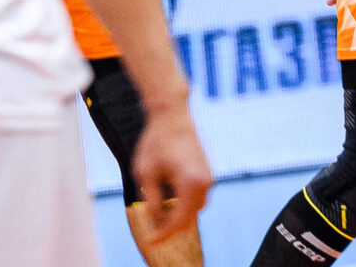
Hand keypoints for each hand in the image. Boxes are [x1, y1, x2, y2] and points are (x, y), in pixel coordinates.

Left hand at [130, 107, 212, 244]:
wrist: (171, 114)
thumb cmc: (156, 141)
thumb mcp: (147, 174)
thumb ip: (153, 202)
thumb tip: (155, 222)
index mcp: (191, 184)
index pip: (178, 220)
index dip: (163, 234)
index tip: (150, 241)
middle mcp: (205, 183)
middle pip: (189, 218)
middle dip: (171, 227)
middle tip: (152, 232)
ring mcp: (209, 177)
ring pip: (195, 208)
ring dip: (179, 215)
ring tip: (159, 216)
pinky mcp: (207, 172)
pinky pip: (197, 196)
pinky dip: (185, 203)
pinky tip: (170, 201)